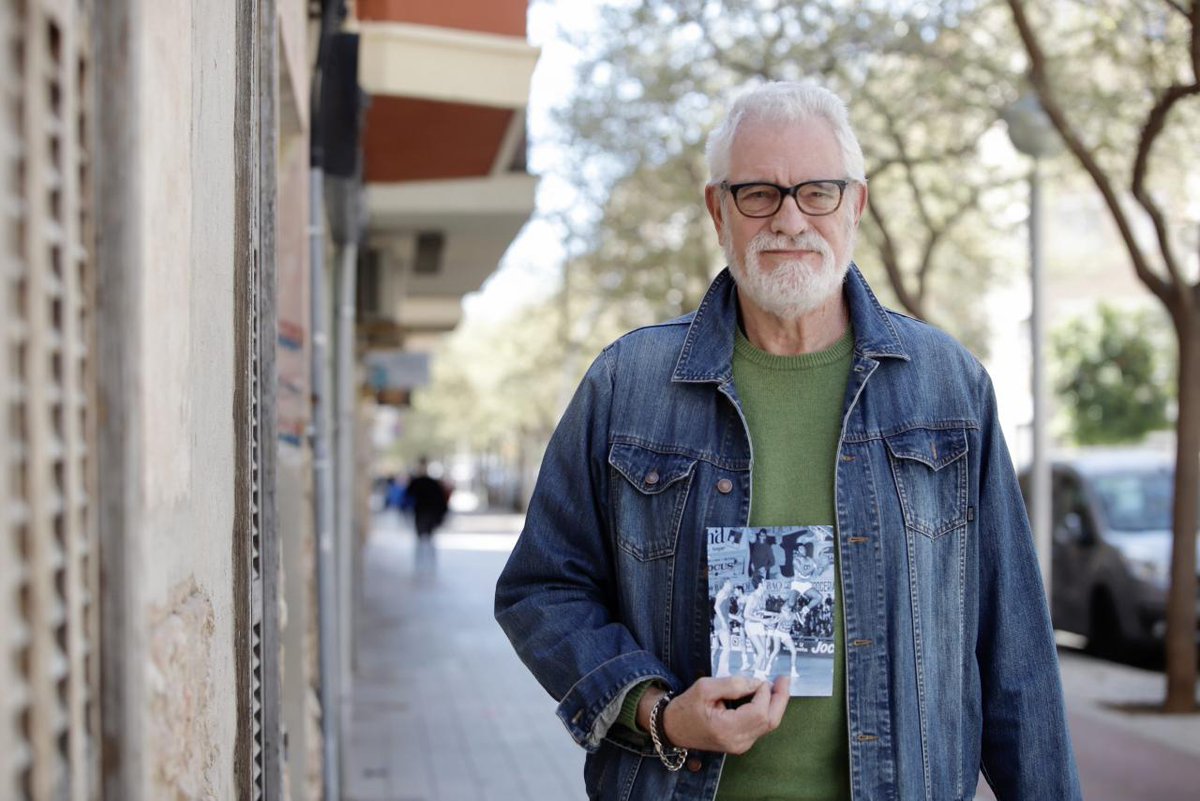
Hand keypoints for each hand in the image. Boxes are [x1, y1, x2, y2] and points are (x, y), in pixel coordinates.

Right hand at [640, 676, 788, 754]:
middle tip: (784, 679)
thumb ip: (732, 684)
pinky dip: (766, 711)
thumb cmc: (685, 707)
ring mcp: (740, 745)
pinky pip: (760, 727)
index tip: (758, 679)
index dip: (764, 693)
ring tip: (777, 686)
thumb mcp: (704, 688)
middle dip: (780, 699)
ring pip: (768, 725)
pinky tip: (765, 697)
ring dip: (775, 704)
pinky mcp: (741, 743)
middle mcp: (738, 742)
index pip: (759, 712)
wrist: (673, 728)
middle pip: (770, 721)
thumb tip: (756, 683)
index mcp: (727, 730)